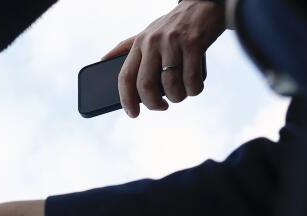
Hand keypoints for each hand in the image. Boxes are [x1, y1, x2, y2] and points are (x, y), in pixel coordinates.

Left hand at [105, 0, 225, 117]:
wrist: (203, 3)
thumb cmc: (172, 24)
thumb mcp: (146, 32)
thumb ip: (126, 47)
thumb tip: (103, 60)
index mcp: (139, 43)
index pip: (125, 77)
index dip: (126, 100)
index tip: (132, 114)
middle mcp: (153, 43)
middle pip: (145, 85)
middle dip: (153, 104)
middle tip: (162, 107)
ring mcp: (173, 43)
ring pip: (170, 85)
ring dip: (177, 97)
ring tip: (181, 95)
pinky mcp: (194, 43)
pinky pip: (191, 78)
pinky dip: (193, 89)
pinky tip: (194, 88)